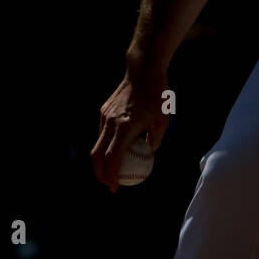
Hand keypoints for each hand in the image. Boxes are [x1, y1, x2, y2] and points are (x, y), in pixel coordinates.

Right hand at [91, 68, 169, 192]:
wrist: (143, 70)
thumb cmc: (156, 96)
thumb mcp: (162, 122)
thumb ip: (154, 141)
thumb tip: (150, 156)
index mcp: (124, 127)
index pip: (111, 159)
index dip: (111, 176)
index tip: (115, 187)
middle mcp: (110, 122)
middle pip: (96, 155)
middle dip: (100, 173)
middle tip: (109, 184)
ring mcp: (105, 116)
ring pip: (98, 143)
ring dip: (102, 159)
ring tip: (113, 170)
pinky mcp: (104, 110)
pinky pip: (102, 132)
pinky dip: (106, 144)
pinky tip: (117, 148)